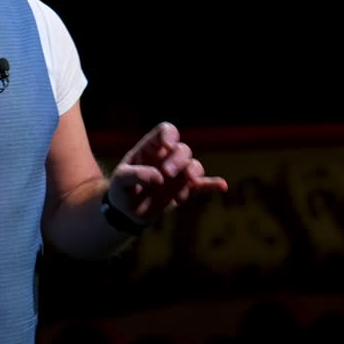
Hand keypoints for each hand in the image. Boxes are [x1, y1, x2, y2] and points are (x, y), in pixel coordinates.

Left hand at [107, 122, 227, 223]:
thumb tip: (160, 179)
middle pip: (182, 150)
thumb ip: (136, 175)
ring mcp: (178, 174)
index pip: (166, 131)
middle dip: (178, 160)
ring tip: (187, 183)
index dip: (170, 135)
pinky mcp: (185, 190)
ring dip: (192, 172)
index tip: (168, 146)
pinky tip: (222, 186)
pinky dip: (212, 185)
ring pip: (194, 165)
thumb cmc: (121, 189)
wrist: (126, 212)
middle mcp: (167, 158)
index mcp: (151, 149)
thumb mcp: (120, 180)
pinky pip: (203, 185)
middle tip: (167, 173)